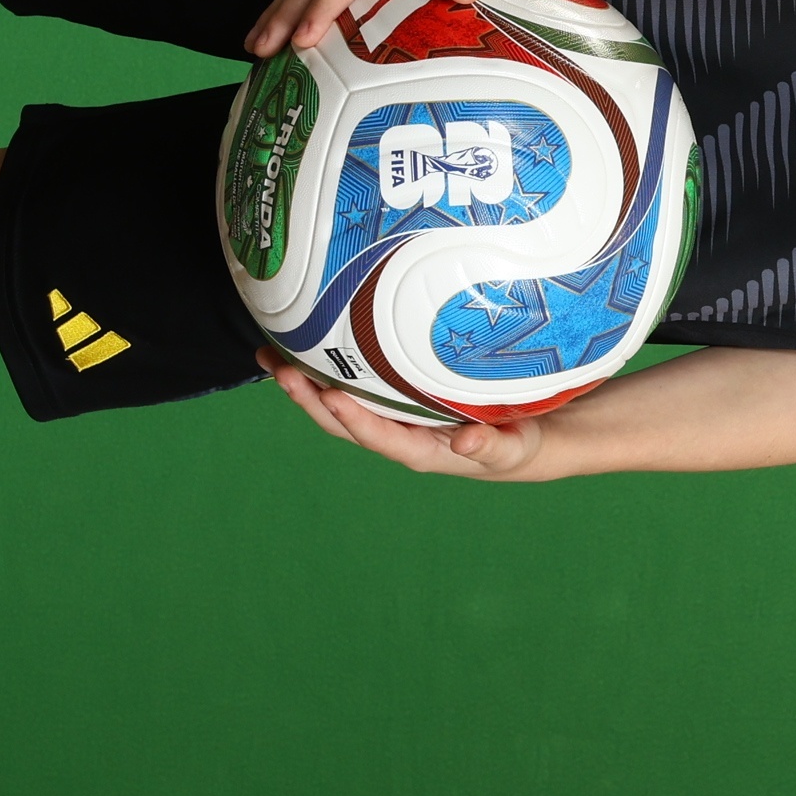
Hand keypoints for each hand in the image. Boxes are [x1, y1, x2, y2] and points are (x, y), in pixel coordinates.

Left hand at [261, 348, 562, 480]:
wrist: (525, 439)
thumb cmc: (520, 443)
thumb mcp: (516, 446)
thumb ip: (493, 446)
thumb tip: (467, 442)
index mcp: (422, 450)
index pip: (380, 438)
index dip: (355, 421)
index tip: (331, 396)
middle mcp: (398, 434)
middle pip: (344, 422)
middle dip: (309, 398)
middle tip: (280, 369)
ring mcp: (392, 415)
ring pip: (339, 402)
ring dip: (303, 383)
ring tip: (269, 357)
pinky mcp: (394, 397)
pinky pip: (353, 384)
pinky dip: (325, 369)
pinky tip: (302, 345)